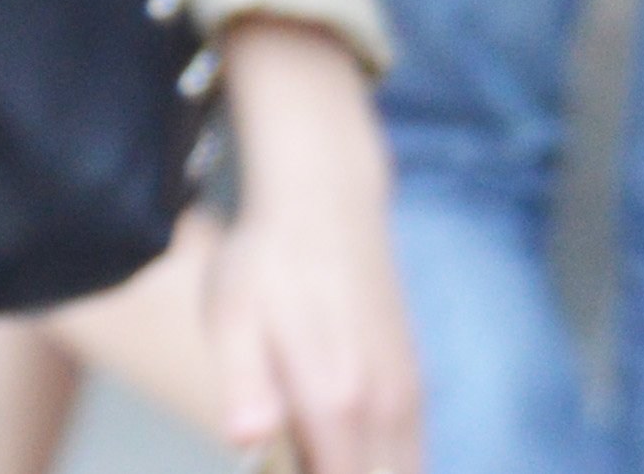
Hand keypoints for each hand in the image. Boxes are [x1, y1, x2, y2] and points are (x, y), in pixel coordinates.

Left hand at [201, 19, 419, 473]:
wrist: (327, 197)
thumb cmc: (266, 261)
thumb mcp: (232, 318)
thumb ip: (245, 384)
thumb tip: (246, 438)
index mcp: (335, 396)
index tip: (280, 466)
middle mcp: (382, 399)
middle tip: (293, 457)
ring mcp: (405, 386)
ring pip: (404, 469)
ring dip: (366, 472)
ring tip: (309, 452)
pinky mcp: (411, 374)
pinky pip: (410, 446)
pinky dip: (383, 463)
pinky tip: (340, 450)